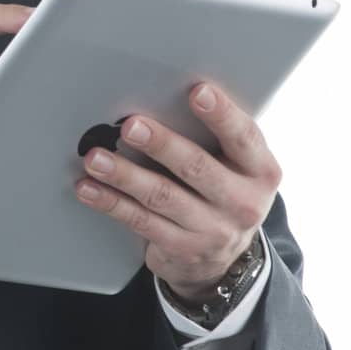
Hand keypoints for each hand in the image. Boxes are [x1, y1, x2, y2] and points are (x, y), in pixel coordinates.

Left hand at [73, 82, 280, 300]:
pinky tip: (89, 188)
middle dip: (161, 144)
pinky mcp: (182, 249)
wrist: (223, 258)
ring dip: (124, 175)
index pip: (244, 137)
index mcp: (260, 171)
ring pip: (162, 196)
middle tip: (131, 126)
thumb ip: (215, 137)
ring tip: (96, 158)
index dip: (222, 114)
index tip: (198, 91)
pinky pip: (141, 221)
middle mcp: (242, 202)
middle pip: (197, 167)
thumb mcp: (237, 167)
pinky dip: (111, 202)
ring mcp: (213, 230)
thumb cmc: (223, 190)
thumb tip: (163, 96)